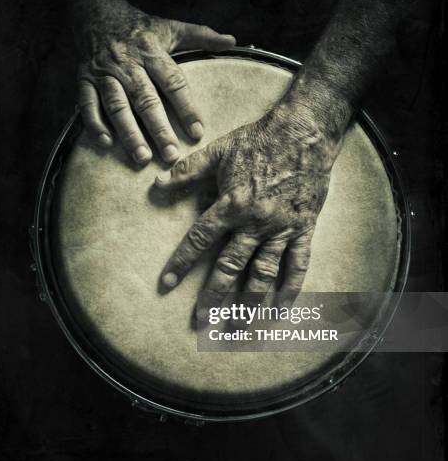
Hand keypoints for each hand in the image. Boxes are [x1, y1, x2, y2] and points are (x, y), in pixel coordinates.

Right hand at [77, 0, 235, 164]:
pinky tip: (106, 143)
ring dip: (129, 133)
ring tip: (142, 157)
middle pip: (145, 99)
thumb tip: (233, 41)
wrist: (96, 11)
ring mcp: (104, 72)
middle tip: (171, 156)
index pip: (173, 82)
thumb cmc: (140, 28)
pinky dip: (94, 123)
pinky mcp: (84, 79)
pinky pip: (87, 103)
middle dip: (159, 129)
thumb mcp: (171, 27)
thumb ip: (202, 36)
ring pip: (117, 105)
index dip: (186, 108)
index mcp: (152, 51)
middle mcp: (128, 63)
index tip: (197, 132)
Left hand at [155, 102, 342, 304]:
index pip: (199, 240)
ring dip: (249, 303)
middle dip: (213, 296)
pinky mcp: (303, 229)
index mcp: (230, 205)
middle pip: (230, 267)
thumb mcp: (219, 150)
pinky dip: (290, 289)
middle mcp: (254, 223)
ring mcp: (281, 229)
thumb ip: (188, 170)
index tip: (166, 285)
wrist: (304, 132)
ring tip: (239, 327)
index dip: (180, 264)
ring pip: (263, 273)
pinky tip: (281, 310)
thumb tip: (157, 183)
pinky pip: (298, 264)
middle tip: (201, 321)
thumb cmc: (258, 140)